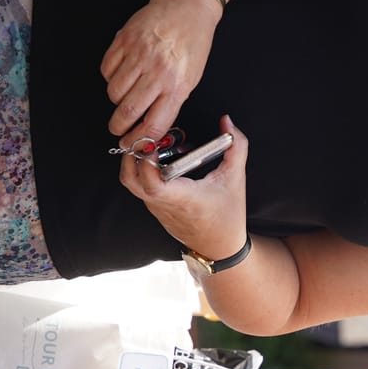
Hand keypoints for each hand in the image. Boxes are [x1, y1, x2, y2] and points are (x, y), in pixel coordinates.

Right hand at [101, 0, 220, 148]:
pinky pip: (106, 70)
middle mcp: (157, 72)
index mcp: (177, 86)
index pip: (154, 125)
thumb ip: (170, 103)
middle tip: (117, 127)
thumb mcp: (190, 79)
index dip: (138, 141)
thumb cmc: (191, 44)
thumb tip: (149, 128)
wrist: (186, 7)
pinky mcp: (123, 41)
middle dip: (118, 126)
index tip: (130, 145)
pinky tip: (122, 72)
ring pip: (114, 92)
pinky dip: (110, 77)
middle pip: (128, 111)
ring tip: (125, 94)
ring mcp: (139, 55)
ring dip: (116, 99)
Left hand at [117, 115, 249, 261]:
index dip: (146, 162)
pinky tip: (160, 160)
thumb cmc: (227, 216)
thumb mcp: (236, 179)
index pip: (152, 183)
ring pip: (131, 182)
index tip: (154, 143)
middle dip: (132, 155)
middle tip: (147, 138)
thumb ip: (236, 146)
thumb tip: (227, 121)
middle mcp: (164, 204)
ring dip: (135, 161)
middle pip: (130, 180)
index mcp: (183, 199)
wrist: (220, 247)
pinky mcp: (154, 207)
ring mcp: (156, 207)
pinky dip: (142, 170)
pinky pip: (139, 186)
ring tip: (153, 146)